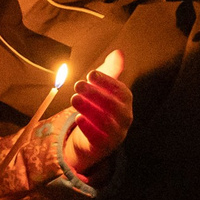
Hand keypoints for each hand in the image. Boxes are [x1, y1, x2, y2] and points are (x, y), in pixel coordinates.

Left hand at [65, 49, 131, 173]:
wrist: (92, 139)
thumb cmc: (100, 108)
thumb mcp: (104, 88)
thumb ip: (111, 70)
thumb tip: (118, 52)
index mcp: (126, 103)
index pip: (121, 91)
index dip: (107, 82)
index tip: (90, 74)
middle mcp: (124, 119)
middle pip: (113, 106)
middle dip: (95, 94)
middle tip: (78, 84)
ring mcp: (115, 134)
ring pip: (105, 122)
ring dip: (89, 109)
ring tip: (74, 98)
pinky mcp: (103, 147)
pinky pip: (98, 138)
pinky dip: (88, 128)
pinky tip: (78, 118)